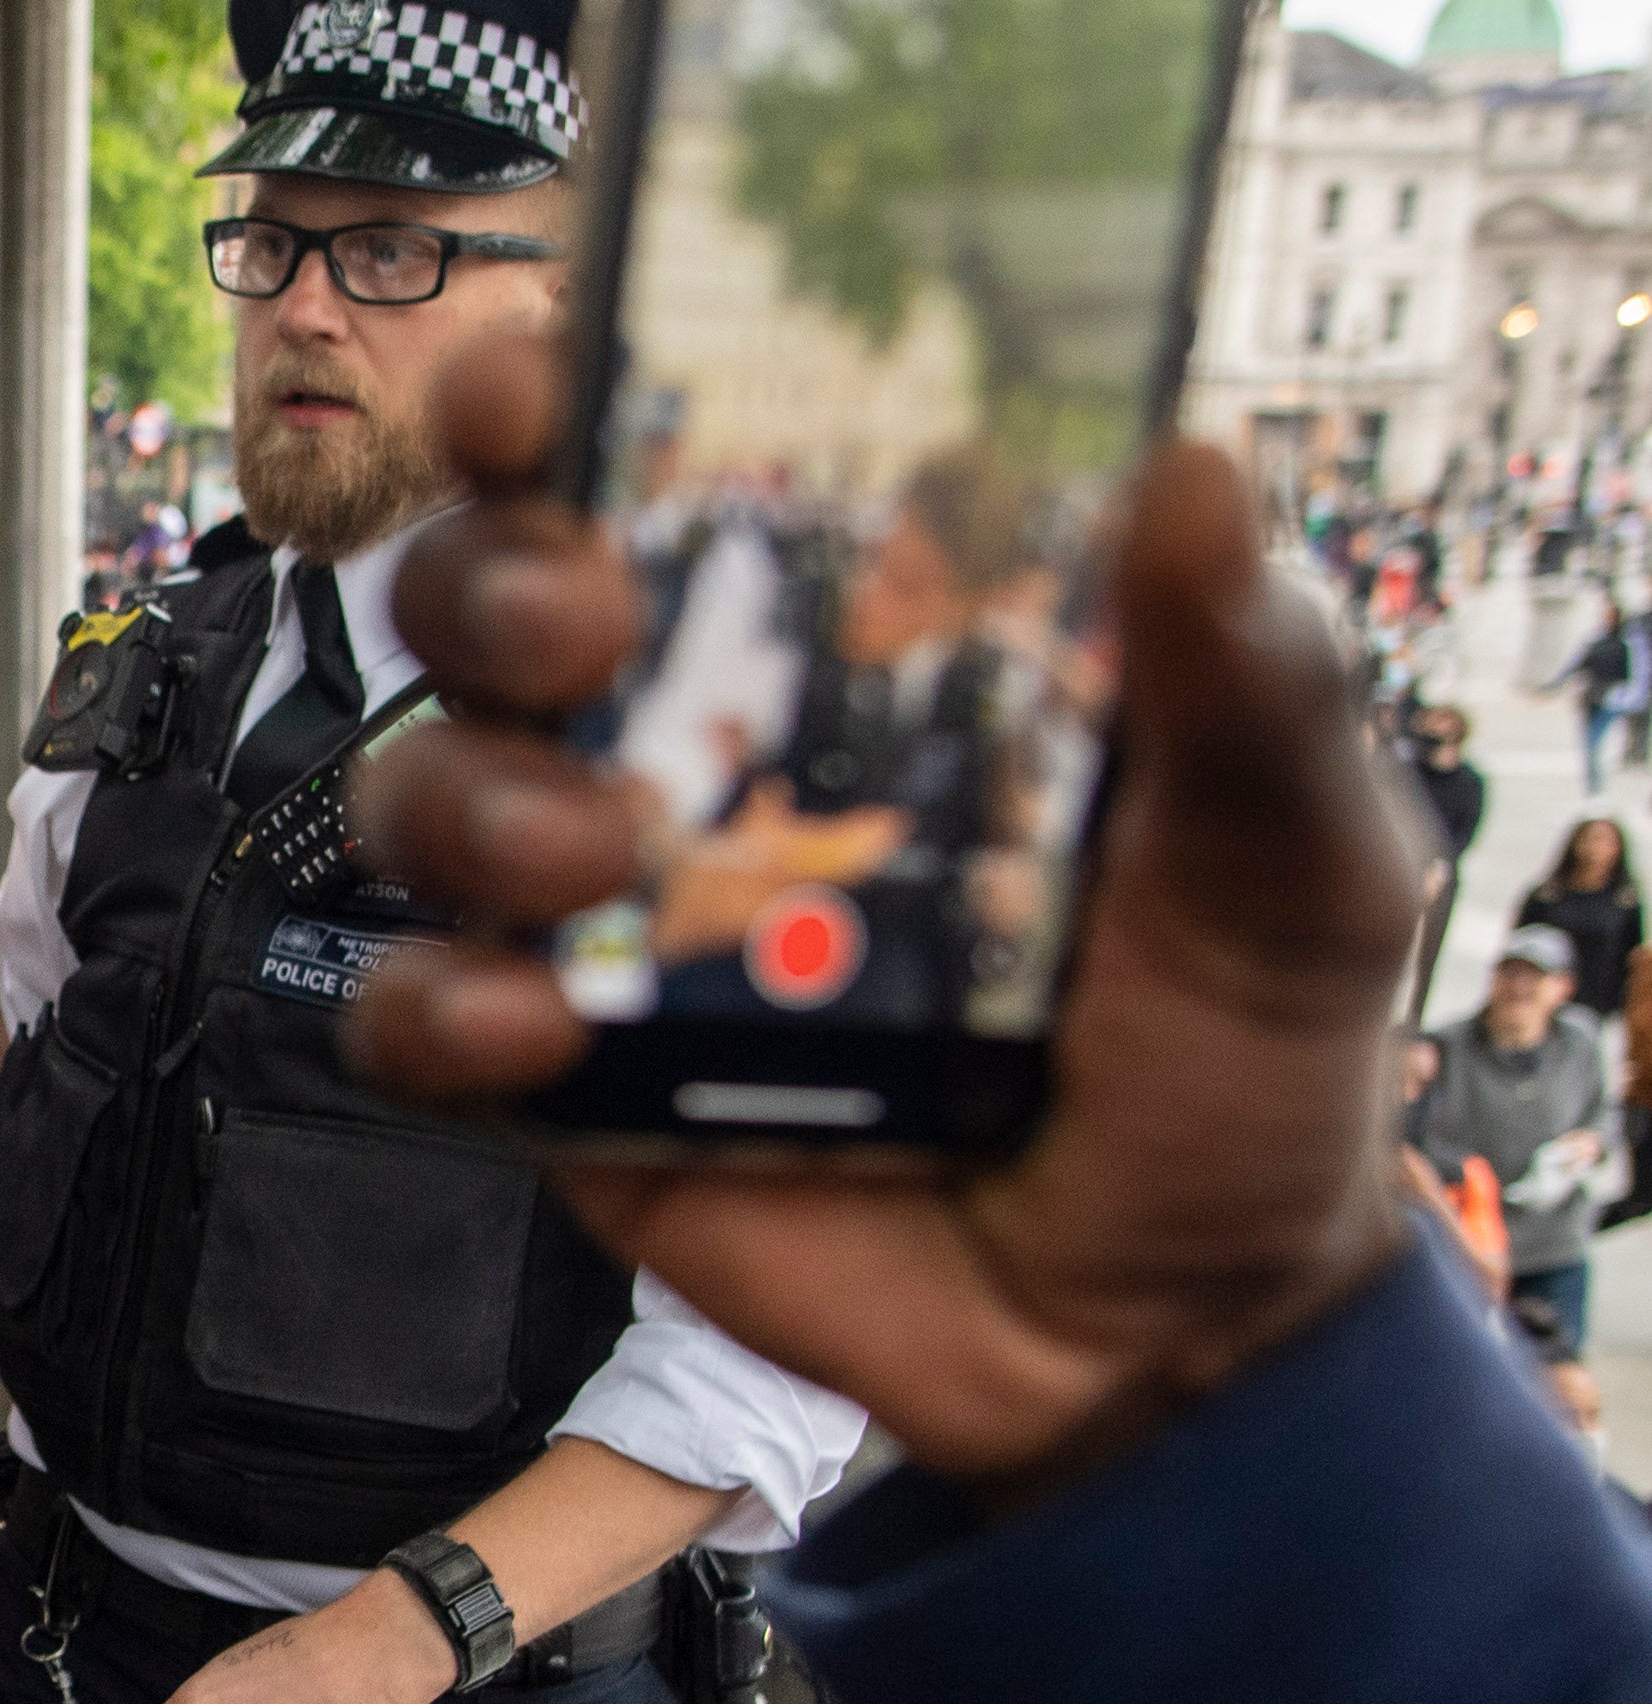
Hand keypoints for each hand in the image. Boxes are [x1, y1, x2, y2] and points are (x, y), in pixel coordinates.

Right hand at [347, 335, 1413, 1505]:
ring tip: (590, 861)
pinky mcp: (554, 1083)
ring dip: (468, 793)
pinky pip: (407, 1016)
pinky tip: (534, 1035)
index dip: (555, 392)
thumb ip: (1248, 679)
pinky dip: (436, 1010)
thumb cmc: (1230, 1060)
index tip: (545, 372)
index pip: (656, 469)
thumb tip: (1191, 471)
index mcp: (845, 647)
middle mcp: (690, 748)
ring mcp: (604, 917)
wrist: (1164, 1332)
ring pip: (421, 785)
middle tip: (587, 622)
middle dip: (490, 576)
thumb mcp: (1296, 857)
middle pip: (486, 596)